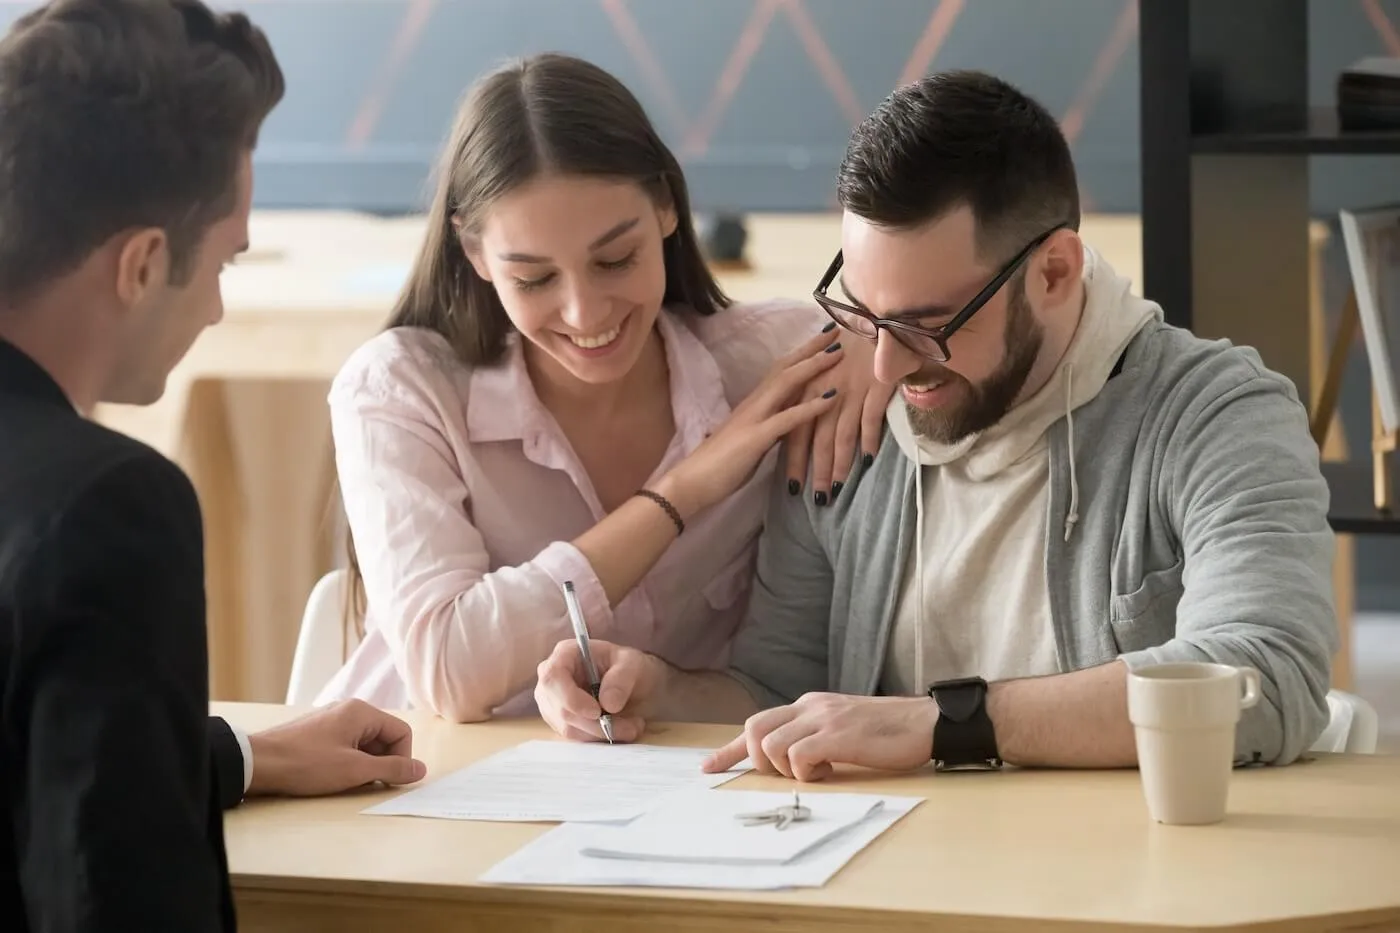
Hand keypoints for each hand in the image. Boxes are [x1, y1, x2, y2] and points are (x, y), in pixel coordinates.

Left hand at [246, 699, 426, 796]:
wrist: (257, 763)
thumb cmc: (307, 764)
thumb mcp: (355, 771)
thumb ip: (392, 769)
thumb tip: (421, 769)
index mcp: (362, 712)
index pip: (401, 732)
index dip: (402, 759)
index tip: (389, 780)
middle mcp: (349, 710)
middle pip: (383, 737)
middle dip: (381, 763)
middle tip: (366, 784)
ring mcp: (331, 720)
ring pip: (364, 744)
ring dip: (364, 765)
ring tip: (346, 782)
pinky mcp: (317, 733)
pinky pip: (346, 745)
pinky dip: (347, 762)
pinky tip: (332, 777)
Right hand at [534, 637, 662, 742]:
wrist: (632, 683)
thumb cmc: (627, 666)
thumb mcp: (632, 663)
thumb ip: (621, 679)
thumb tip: (608, 704)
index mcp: (564, 655)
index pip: (553, 678)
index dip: (570, 698)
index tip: (597, 712)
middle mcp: (552, 680)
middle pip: (561, 709)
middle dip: (596, 724)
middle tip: (630, 727)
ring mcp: (553, 703)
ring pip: (569, 728)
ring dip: (602, 733)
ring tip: (632, 727)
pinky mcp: (561, 723)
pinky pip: (576, 737)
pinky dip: (599, 738)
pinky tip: (620, 730)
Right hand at [657, 327, 843, 517]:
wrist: (692, 482)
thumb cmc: (720, 465)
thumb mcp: (753, 440)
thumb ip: (771, 427)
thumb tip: (791, 421)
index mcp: (754, 404)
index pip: (780, 370)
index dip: (802, 353)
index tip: (825, 338)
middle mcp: (755, 403)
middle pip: (786, 367)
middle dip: (812, 348)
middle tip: (837, 330)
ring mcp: (754, 418)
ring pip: (786, 383)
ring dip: (814, 366)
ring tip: (838, 352)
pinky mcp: (756, 438)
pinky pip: (788, 418)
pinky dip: (811, 407)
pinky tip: (833, 398)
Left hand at [701, 693, 934, 781]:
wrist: (926, 722)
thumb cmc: (887, 732)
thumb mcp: (841, 726)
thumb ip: (814, 735)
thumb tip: (789, 760)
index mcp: (808, 705)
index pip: (757, 722)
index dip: (729, 749)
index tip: (708, 768)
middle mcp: (810, 707)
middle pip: (753, 730)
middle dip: (756, 761)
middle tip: (785, 774)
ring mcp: (824, 719)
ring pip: (771, 745)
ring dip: (785, 770)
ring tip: (817, 772)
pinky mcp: (839, 736)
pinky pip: (799, 756)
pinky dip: (806, 772)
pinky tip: (829, 771)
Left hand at [784, 329, 890, 504]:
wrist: (875, 319)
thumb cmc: (849, 347)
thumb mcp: (822, 371)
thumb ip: (813, 399)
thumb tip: (806, 429)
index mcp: (808, 389)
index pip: (796, 430)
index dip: (793, 460)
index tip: (792, 487)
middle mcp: (825, 392)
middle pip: (817, 439)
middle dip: (816, 471)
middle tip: (817, 500)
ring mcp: (850, 390)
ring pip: (841, 435)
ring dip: (839, 465)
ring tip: (838, 489)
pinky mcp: (874, 387)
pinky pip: (870, 419)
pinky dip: (869, 440)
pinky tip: (868, 461)